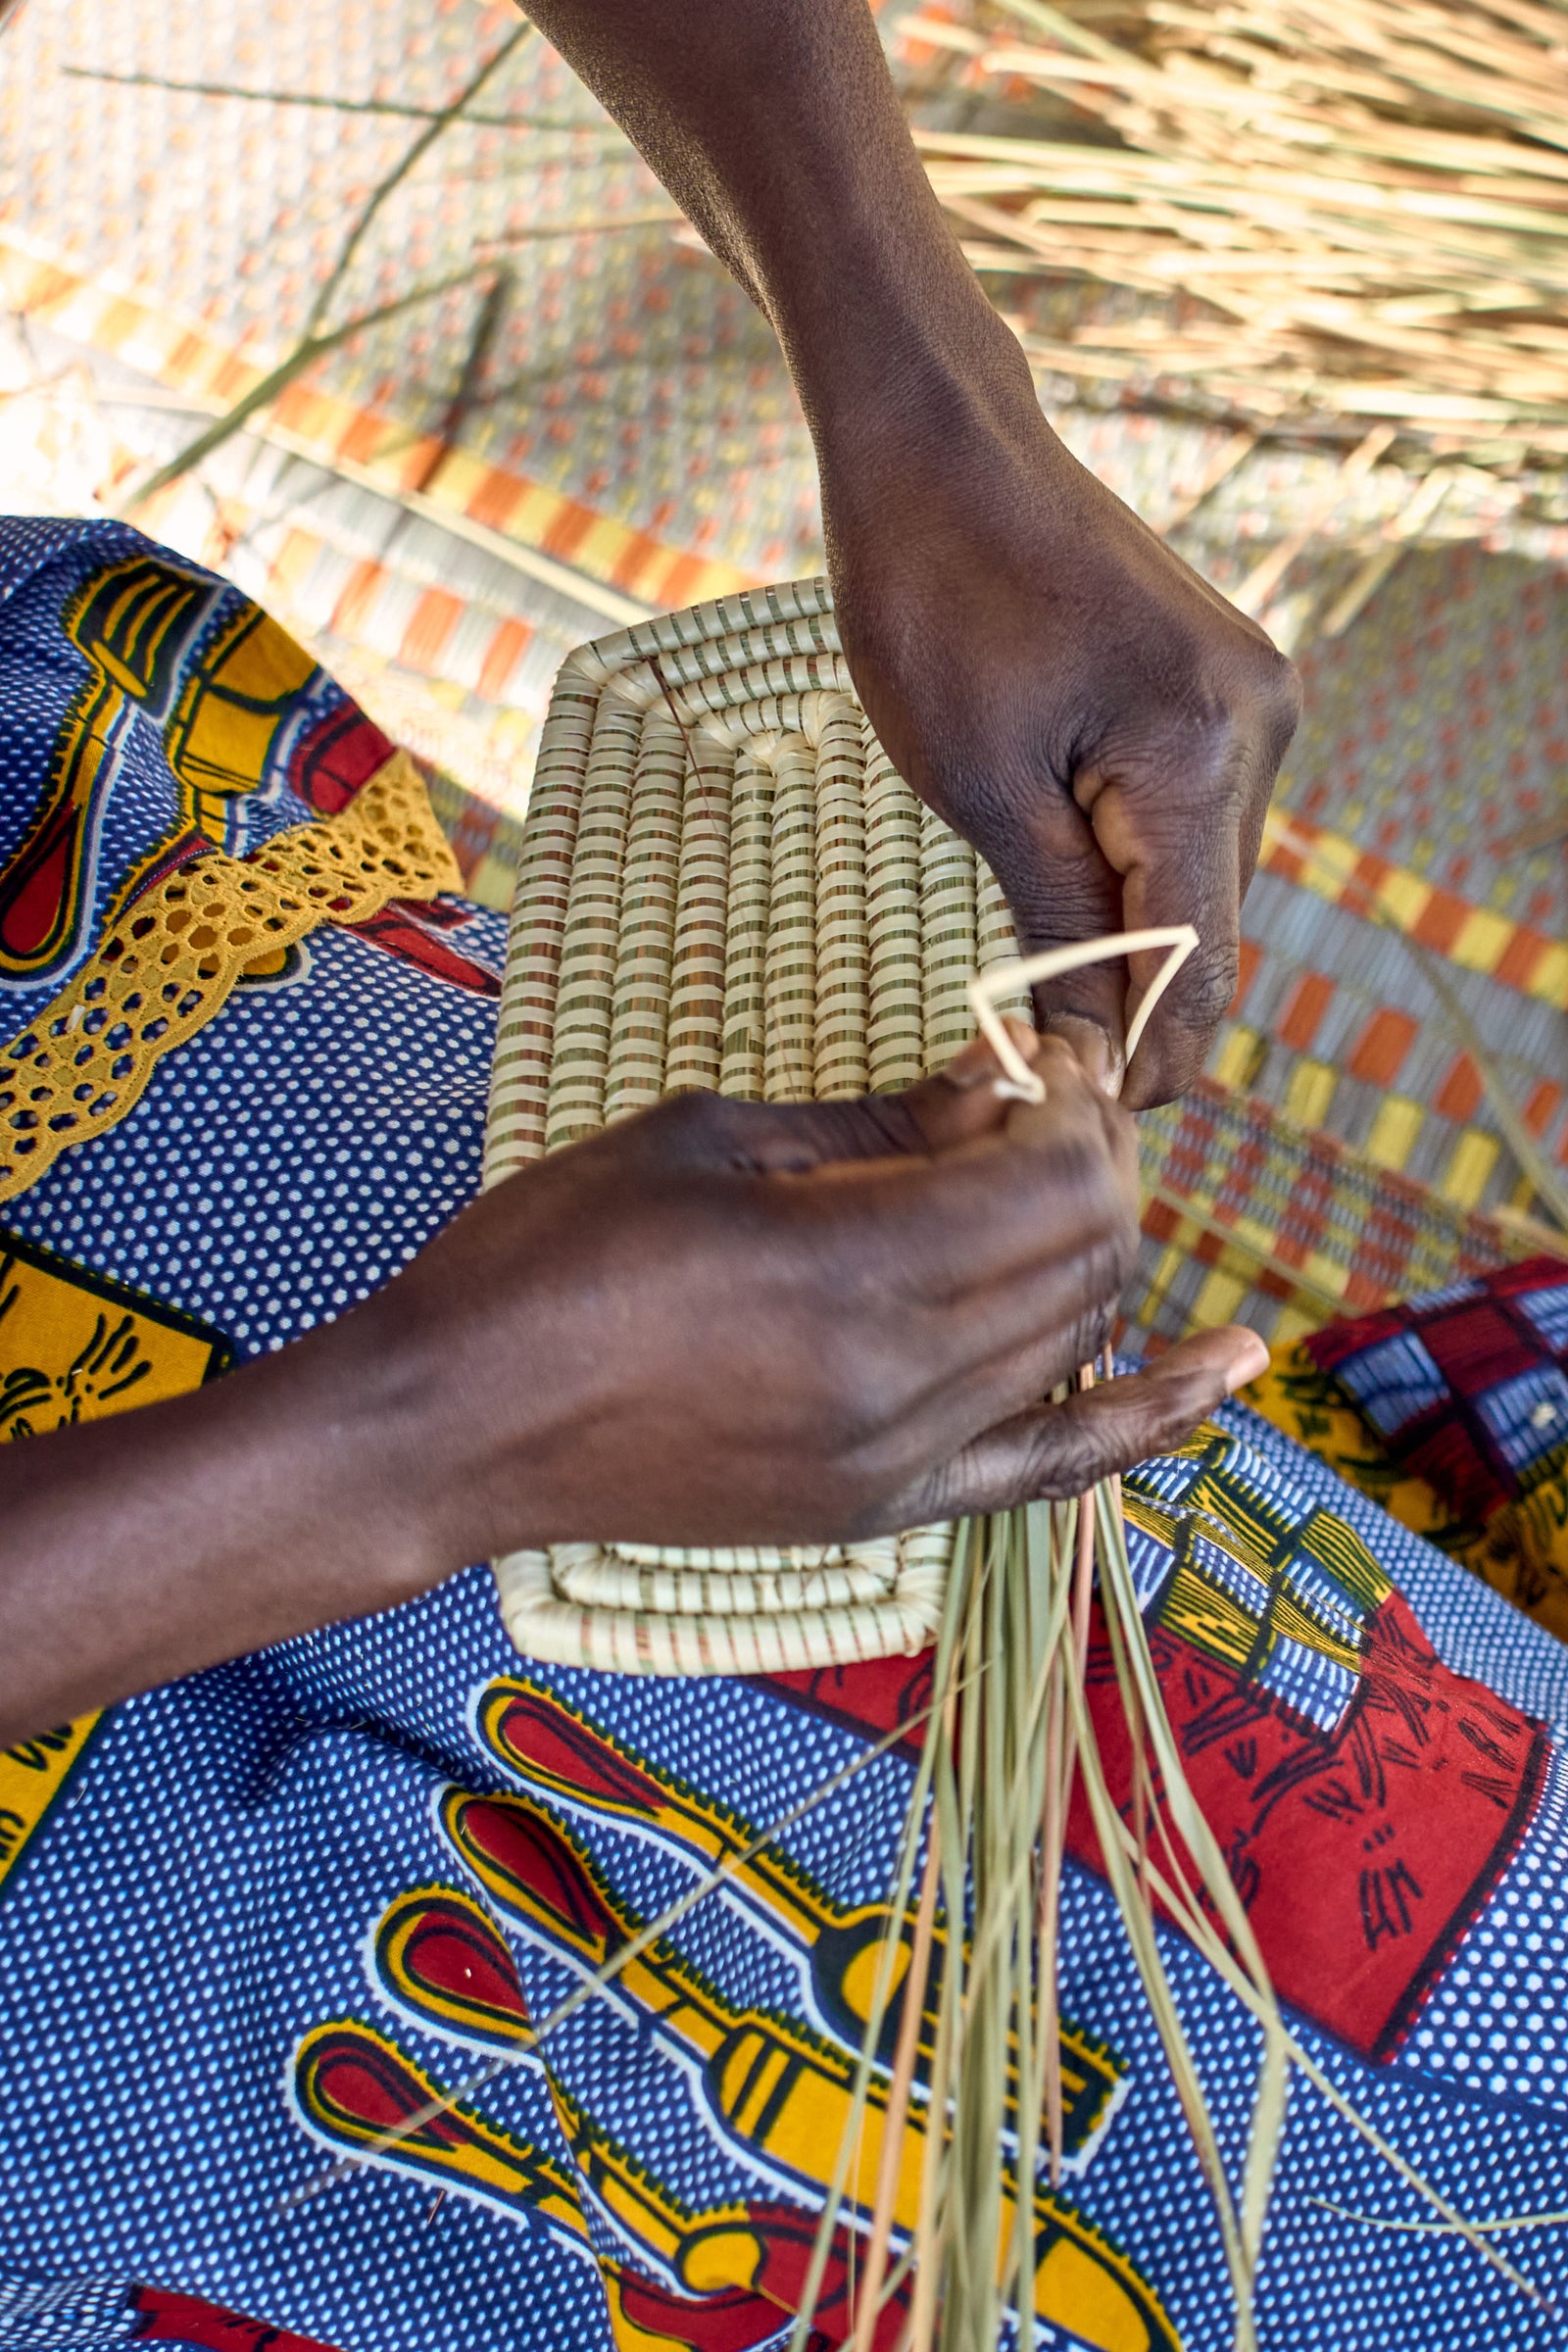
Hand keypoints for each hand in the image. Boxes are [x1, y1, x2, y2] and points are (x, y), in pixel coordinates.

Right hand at [361, 1032, 1268, 1558]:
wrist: (454, 1427)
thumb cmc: (548, 1257)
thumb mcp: (709, 1140)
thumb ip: (879, 1123)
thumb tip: (999, 1090)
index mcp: (847, 1269)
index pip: (1049, 1177)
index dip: (1072, 1098)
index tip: (1043, 1049)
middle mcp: (898, 1380)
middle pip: (1086, 1252)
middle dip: (1098, 1156)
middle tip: (1049, 1095)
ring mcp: (897, 1460)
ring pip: (1077, 1335)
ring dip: (1097, 1240)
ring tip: (1053, 1172)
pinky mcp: (880, 1509)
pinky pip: (1052, 1467)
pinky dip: (1149, 1417)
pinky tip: (1228, 1365)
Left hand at [820, 337, 1301, 1107]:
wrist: (944, 452)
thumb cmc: (933, 602)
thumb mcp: (979, 788)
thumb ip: (1057, 926)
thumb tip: (1091, 1052)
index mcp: (1201, 754)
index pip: (1196, 964)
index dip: (1147, 1061)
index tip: (1088, 1127)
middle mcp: (1260, 729)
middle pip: (1214, 935)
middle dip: (1142, 1018)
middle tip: (1053, 1090)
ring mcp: (1255, 704)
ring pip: (1207, 887)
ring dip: (1141, 953)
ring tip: (1055, 1021)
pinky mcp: (1228, 692)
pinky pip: (1197, 828)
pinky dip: (1144, 885)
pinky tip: (1083, 924)